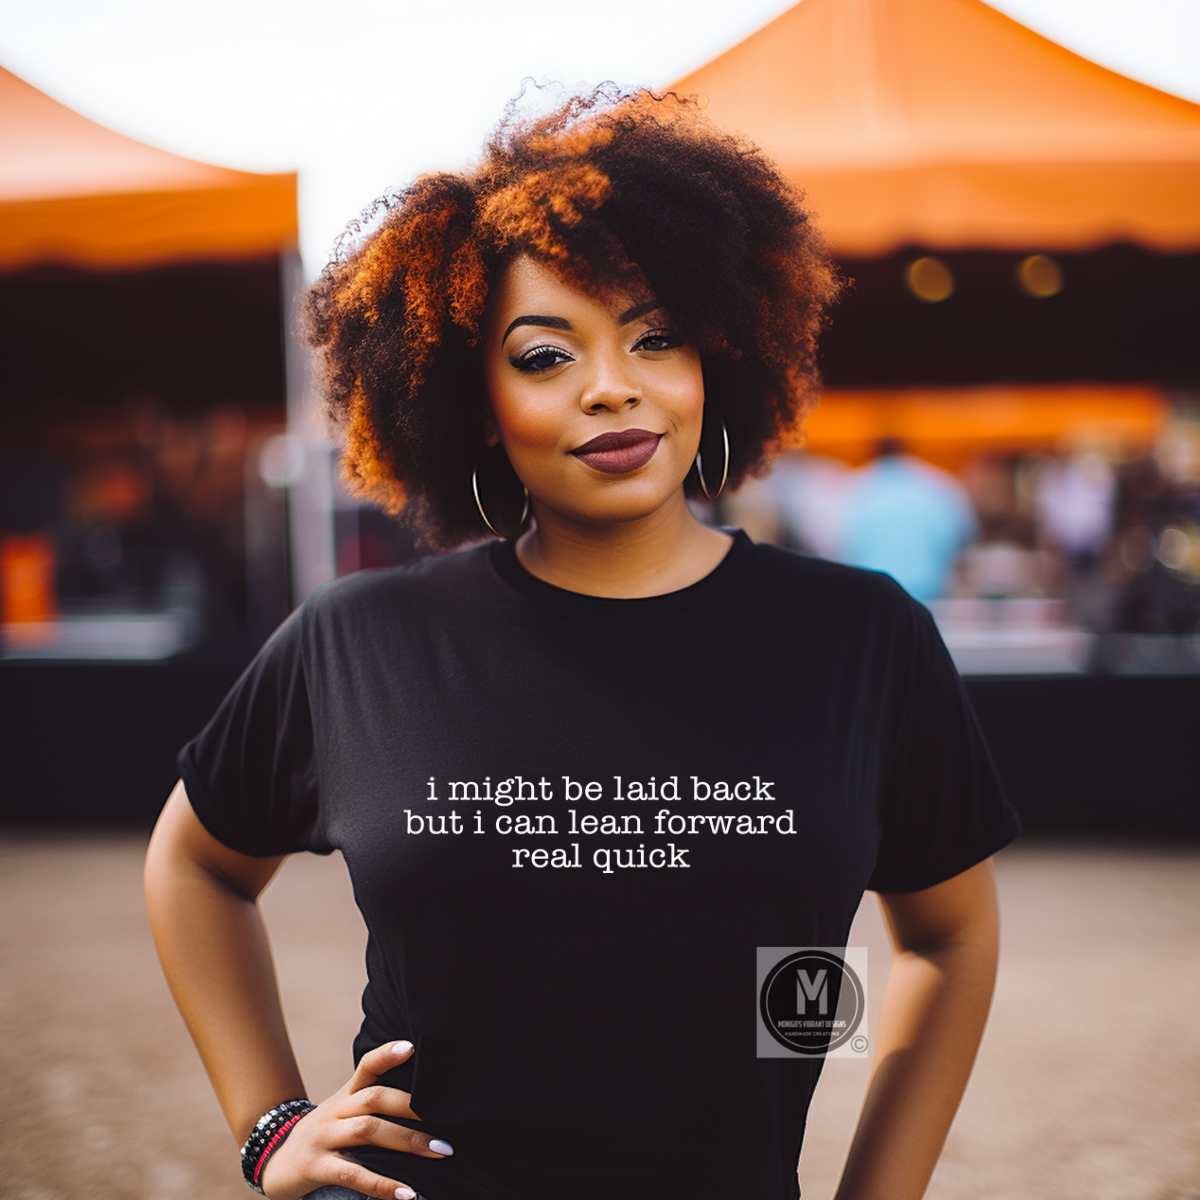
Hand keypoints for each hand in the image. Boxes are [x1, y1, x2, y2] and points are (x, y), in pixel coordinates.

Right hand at [258, 1040, 451, 1199]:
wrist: (271, 1162)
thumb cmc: (323, 1137)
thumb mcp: (342, 1114)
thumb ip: (373, 1109)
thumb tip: (426, 1111)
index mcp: (345, 1095)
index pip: (366, 1066)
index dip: (387, 1054)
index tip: (412, 1046)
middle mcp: (335, 1111)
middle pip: (375, 1098)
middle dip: (413, 1107)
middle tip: (450, 1120)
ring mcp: (323, 1138)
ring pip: (368, 1131)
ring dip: (408, 1141)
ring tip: (440, 1151)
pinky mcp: (315, 1167)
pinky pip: (353, 1174)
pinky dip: (383, 1184)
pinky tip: (407, 1193)